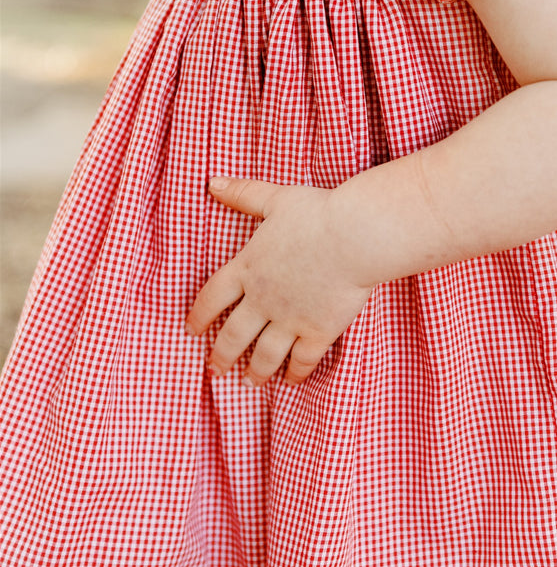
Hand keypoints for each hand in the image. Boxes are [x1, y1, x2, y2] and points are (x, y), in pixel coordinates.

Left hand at [185, 178, 372, 385]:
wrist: (355, 236)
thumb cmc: (318, 214)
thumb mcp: (276, 199)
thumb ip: (244, 194)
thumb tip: (213, 183)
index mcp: (247, 268)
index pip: (212, 298)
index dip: (199, 316)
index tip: (192, 331)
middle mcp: (262, 299)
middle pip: (233, 335)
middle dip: (221, 356)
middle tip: (215, 371)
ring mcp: (290, 319)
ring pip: (264, 355)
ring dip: (254, 371)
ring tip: (248, 382)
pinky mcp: (318, 331)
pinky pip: (302, 360)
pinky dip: (295, 373)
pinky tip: (290, 381)